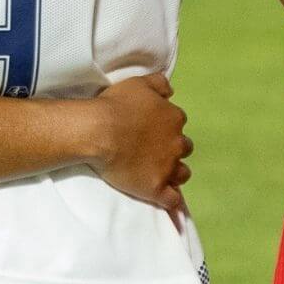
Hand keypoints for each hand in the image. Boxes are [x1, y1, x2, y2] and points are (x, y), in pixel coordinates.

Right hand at [88, 73, 192, 214]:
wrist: (99, 131)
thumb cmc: (116, 105)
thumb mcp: (139, 83)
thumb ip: (159, 84)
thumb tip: (171, 91)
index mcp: (173, 118)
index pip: (177, 123)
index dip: (166, 126)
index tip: (153, 129)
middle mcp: (176, 143)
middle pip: (184, 148)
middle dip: (173, 149)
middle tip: (154, 151)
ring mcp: (167, 168)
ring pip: (182, 174)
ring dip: (174, 173)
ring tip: (160, 174)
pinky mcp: (156, 188)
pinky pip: (173, 200)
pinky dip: (171, 200)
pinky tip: (165, 200)